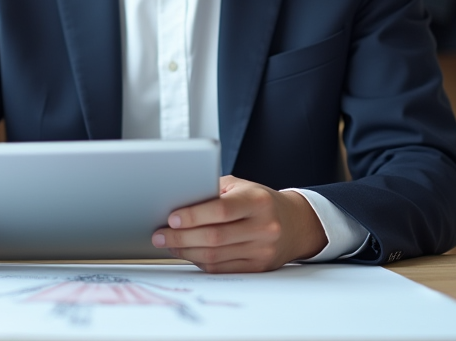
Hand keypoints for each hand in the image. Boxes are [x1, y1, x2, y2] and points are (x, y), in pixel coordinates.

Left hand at [151, 175, 326, 272]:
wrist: (295, 223)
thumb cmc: (258, 200)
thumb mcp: (241, 187)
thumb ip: (213, 191)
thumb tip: (176, 201)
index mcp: (258, 201)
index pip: (222, 210)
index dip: (194, 215)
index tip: (171, 217)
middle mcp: (264, 227)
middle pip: (215, 237)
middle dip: (181, 237)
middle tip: (160, 235)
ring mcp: (263, 250)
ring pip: (216, 257)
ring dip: (186, 251)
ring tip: (168, 244)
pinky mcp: (259, 268)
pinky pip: (222, 269)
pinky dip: (200, 262)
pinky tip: (188, 253)